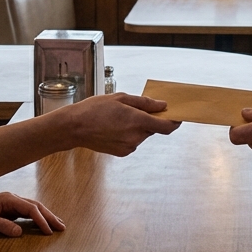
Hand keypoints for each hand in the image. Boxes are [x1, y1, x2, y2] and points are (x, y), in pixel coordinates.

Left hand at [0, 191, 64, 236]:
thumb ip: (1, 225)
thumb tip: (19, 233)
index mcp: (9, 199)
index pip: (30, 209)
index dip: (41, 220)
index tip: (49, 231)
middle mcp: (12, 199)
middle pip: (36, 206)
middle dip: (50, 216)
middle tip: (62, 227)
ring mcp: (11, 204)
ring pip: (33, 208)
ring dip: (46, 216)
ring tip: (57, 225)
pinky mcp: (8, 210)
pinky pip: (27, 213)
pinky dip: (37, 218)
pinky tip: (41, 224)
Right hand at [56, 93, 180, 155]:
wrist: (74, 127)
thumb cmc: (95, 109)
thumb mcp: (121, 98)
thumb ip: (145, 103)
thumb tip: (163, 106)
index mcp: (138, 121)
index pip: (167, 126)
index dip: (175, 121)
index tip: (177, 116)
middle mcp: (136, 136)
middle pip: (153, 129)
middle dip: (150, 120)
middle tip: (136, 110)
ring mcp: (129, 146)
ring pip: (142, 135)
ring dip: (137, 127)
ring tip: (119, 118)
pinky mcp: (122, 152)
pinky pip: (133, 141)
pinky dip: (129, 134)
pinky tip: (114, 127)